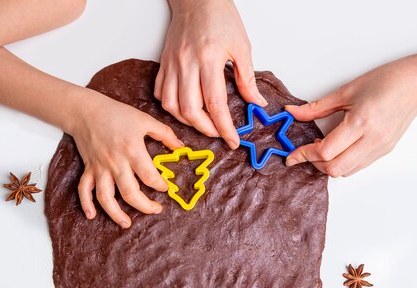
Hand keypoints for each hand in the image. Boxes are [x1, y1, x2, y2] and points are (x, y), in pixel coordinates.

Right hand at [68, 89, 183, 228]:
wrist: (87, 111)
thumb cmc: (117, 114)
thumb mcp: (145, 120)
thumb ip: (165, 134)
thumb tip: (181, 147)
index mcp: (132, 151)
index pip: (149, 176)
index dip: (161, 186)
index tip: (167, 188)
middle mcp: (116, 163)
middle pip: (130, 193)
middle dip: (145, 206)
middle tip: (156, 210)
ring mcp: (101, 168)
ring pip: (106, 197)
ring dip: (116, 213)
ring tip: (126, 223)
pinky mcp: (89, 169)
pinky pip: (84, 190)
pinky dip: (86, 204)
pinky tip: (91, 216)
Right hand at [155, 0, 266, 148]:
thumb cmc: (220, 17)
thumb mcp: (242, 46)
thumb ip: (247, 79)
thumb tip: (256, 103)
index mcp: (209, 59)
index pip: (216, 104)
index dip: (225, 127)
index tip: (232, 140)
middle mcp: (187, 64)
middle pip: (190, 110)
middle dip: (205, 129)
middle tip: (218, 133)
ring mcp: (172, 65)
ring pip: (171, 105)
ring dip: (186, 121)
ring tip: (201, 123)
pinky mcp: (164, 63)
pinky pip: (160, 93)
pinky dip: (170, 106)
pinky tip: (183, 108)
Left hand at [285, 57, 416, 176]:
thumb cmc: (386, 81)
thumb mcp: (346, 91)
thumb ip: (317, 107)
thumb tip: (293, 113)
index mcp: (361, 122)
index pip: (326, 151)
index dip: (304, 154)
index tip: (292, 155)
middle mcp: (372, 139)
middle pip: (335, 168)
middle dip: (315, 164)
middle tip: (306, 152)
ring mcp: (380, 148)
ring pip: (346, 172)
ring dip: (329, 165)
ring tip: (322, 149)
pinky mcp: (384, 151)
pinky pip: (358, 167)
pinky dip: (343, 163)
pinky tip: (338, 149)